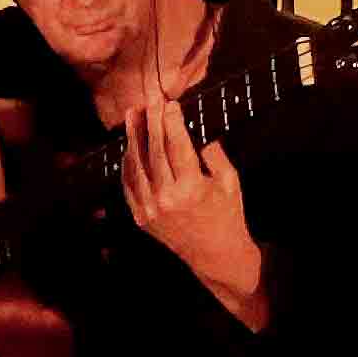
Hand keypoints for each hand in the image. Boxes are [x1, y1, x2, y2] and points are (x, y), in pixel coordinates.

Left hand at [127, 91, 261, 305]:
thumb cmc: (228, 214)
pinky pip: (128, 184)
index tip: (169, 103)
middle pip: (154, 152)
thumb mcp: (230, 182)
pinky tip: (128, 145)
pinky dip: (127, 163)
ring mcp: (149, 208)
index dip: (171, 122)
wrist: (215, 254)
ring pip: (136, 165)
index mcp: (192, 188)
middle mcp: (166, 198)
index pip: (177, 146)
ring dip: (132, 138)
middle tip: (149, 101)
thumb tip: (195, 130)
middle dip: (151, 123)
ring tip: (132, 115)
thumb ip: (213, 155)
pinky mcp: (140, 216)